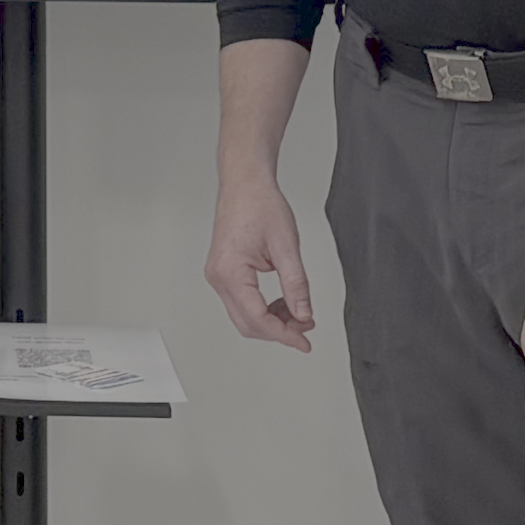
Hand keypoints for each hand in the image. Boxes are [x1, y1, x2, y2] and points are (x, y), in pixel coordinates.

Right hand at [208, 172, 312, 351]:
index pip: (258, 318)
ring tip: (299, 313)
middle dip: (279, 331)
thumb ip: (296, 285)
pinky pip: (242, 302)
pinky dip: (263, 309)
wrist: (245, 183)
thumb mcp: (287, 247)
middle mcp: (218, 277)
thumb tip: (303, 315)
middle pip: (248, 324)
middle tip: (306, 328)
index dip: (285, 334)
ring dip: (272, 321)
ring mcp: (218, 276)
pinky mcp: (223, 273)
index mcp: (230, 272)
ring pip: (244, 316)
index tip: (304, 341)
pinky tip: (283, 303)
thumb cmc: (260, 204)